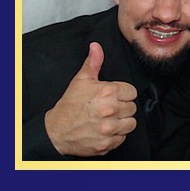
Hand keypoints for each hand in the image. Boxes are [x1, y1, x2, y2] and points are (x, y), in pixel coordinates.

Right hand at [43, 42, 137, 156]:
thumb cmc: (70, 106)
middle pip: (132, 108)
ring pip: (131, 124)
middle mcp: (111, 110)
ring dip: (122, 122)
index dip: (123, 93)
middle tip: (109, 108)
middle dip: (122, 107)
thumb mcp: (81, 80)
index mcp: (108, 92)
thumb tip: (96, 47)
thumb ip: (93, 62)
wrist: (57, 130)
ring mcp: (109, 128)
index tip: (114, 96)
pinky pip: (122, 138)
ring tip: (109, 119)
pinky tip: (105, 130)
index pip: (132, 92)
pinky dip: (116, 135)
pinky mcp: (107, 143)